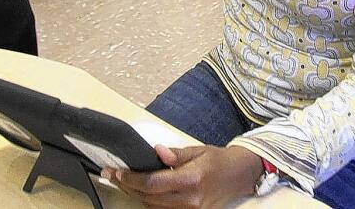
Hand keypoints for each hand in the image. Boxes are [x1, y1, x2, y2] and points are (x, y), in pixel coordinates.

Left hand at [105, 144, 262, 208]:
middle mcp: (190, 200)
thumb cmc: (220, 160)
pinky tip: (142, 191)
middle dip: (128, 186)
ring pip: (153, 207)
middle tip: (113, 174)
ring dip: (136, 194)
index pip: (153, 183)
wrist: (241, 176)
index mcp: (192, 180)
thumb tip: (156, 151)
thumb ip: (177, 154)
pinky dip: (149, 201)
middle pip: (149, 198)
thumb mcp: (200, 150)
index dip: (131, 178)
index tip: (117, 171)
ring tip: (124, 180)